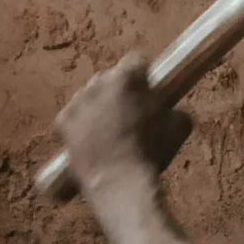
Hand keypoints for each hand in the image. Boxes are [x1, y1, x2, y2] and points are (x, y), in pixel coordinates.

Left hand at [56, 54, 193, 193]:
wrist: (120, 182)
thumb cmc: (153, 153)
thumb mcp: (179, 126)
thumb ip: (174, 109)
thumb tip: (172, 110)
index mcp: (128, 77)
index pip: (136, 60)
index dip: (143, 75)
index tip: (147, 89)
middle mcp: (99, 82)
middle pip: (110, 77)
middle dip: (119, 90)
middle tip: (130, 113)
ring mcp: (78, 100)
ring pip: (90, 95)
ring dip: (99, 105)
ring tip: (110, 130)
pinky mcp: (63, 120)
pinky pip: (73, 114)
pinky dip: (80, 123)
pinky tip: (92, 138)